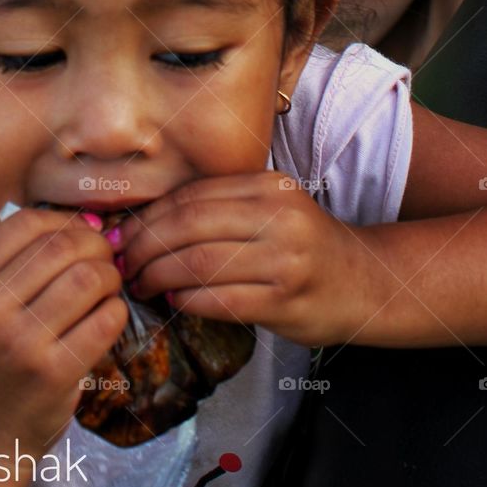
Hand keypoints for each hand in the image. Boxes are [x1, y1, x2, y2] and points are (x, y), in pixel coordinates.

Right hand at [0, 208, 128, 459]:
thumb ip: (16, 261)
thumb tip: (86, 220)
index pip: (24, 224)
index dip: (63, 221)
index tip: (80, 234)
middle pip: (61, 247)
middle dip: (95, 246)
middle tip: (104, 259)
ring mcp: (20, 343)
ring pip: (87, 278)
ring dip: (109, 276)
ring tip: (107, 287)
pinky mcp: (53, 373)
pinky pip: (104, 320)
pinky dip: (116, 310)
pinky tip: (108, 315)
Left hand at [115, 172, 380, 346]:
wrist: (365, 281)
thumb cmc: (304, 245)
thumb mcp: (270, 208)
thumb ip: (219, 207)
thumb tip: (144, 221)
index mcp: (268, 186)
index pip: (191, 196)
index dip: (148, 215)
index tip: (120, 232)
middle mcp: (278, 217)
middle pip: (188, 225)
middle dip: (144, 245)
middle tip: (121, 261)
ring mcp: (284, 260)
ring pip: (199, 262)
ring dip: (158, 275)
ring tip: (139, 283)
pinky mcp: (285, 301)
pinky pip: (219, 299)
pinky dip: (186, 300)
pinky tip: (172, 301)